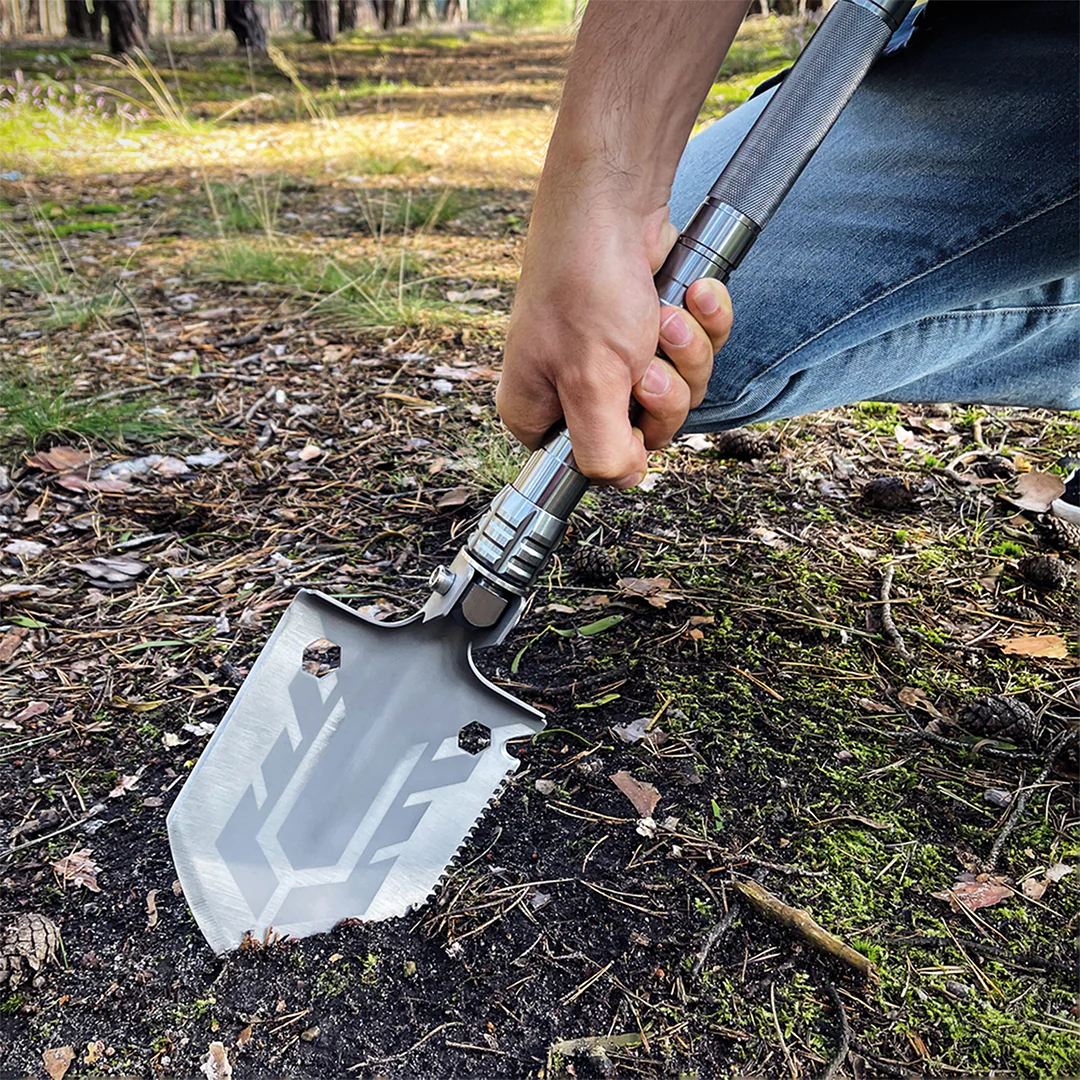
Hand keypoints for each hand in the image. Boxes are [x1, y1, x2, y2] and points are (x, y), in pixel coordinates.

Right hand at [497, 203, 732, 486]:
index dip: (627, 443)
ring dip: (686, 351)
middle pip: (649, 432)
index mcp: (539, 412)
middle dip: (665, 390)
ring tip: (666, 312)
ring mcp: (615, 359)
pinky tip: (692, 291)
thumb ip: (601, 450)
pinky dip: (704, 322)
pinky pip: (696, 352)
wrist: (614, 198)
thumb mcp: (592, 382)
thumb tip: (623, 479)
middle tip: (646, 358)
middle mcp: (574, 390)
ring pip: (679, 392)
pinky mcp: (651, 330)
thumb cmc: (585, 284)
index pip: (593, 466)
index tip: (629, 405)